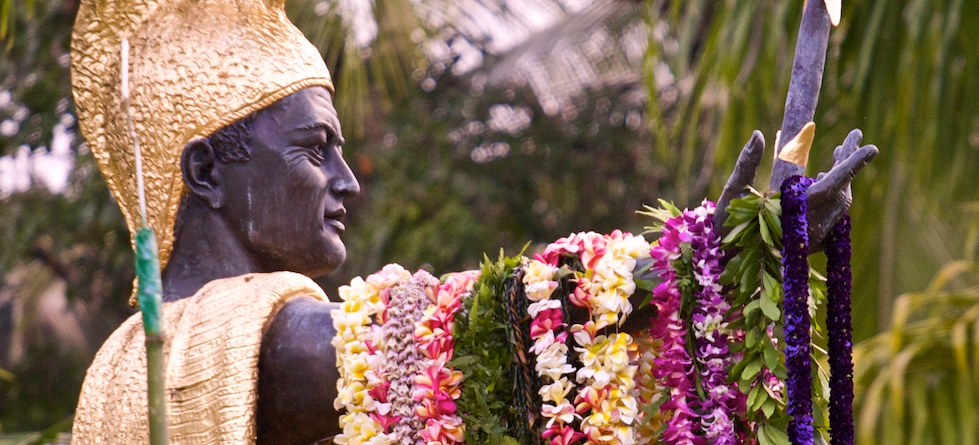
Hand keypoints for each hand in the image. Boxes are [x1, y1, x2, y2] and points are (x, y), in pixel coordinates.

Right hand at [714, 129, 877, 250]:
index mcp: (791, 218)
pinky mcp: (814, 243)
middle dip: (848, 163)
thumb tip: (758, 135)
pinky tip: (821, 176)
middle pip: (840, 192)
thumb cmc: (724, 231)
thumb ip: (746, 164)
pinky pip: (832, 213)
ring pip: (839, 203)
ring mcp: (814, 240)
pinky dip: (833, 191)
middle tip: (855, 135)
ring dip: (842, 177)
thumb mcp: (731, 195)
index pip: (830, 187)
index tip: (871, 147)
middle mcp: (808, 231)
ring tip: (839, 150)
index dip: (851, 166)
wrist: (725, 267)